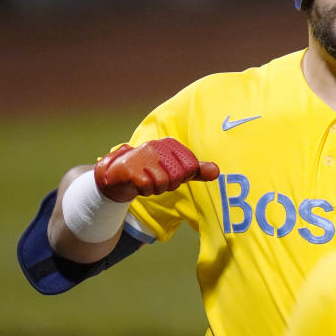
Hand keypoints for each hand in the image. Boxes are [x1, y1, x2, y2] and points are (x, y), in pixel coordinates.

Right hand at [94, 138, 219, 202]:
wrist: (118, 176)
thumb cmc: (151, 172)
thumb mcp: (176, 170)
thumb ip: (196, 171)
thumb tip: (217, 171)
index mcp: (170, 144)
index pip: (191, 167)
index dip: (182, 176)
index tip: (170, 172)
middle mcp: (157, 146)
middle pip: (179, 176)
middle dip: (169, 184)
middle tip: (157, 178)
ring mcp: (142, 156)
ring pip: (164, 183)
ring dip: (156, 188)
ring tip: (147, 180)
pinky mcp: (130, 169)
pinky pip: (149, 188)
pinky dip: (145, 191)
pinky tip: (138, 183)